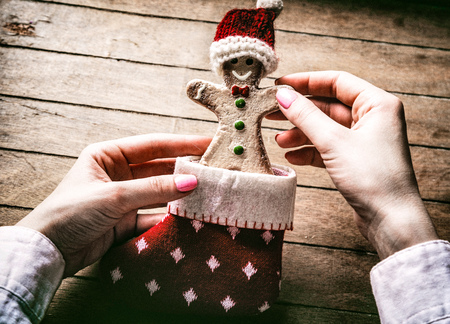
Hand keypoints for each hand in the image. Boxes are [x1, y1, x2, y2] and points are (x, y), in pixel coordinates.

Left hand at [17, 134, 210, 275]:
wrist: (47, 251)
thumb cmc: (70, 212)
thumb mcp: (114, 196)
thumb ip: (154, 189)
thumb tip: (191, 183)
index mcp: (108, 155)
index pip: (152, 145)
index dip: (182, 143)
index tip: (208, 142)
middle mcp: (117, 173)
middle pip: (159, 168)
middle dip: (185, 170)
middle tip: (213, 170)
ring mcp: (123, 197)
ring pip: (159, 192)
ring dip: (179, 194)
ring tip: (207, 193)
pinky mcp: (125, 220)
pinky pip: (153, 214)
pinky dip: (169, 216)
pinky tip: (188, 216)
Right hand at [270, 71, 437, 258]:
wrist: (390, 220)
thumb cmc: (373, 177)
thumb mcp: (333, 142)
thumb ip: (305, 116)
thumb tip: (282, 96)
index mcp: (376, 104)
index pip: (336, 82)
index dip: (305, 82)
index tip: (279, 86)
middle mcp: (372, 118)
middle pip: (328, 106)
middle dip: (299, 112)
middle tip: (271, 113)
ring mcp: (364, 140)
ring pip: (325, 128)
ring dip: (301, 134)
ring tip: (279, 142)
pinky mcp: (355, 160)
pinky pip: (327, 147)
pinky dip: (309, 150)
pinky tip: (293, 157)